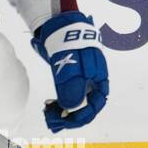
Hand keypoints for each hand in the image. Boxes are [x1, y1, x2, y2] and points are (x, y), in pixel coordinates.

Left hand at [32, 12, 108, 132]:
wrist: (61, 27)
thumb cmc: (71, 46)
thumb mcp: (71, 69)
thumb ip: (73, 90)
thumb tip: (70, 110)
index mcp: (99, 79)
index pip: (96, 104)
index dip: (83, 115)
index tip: (66, 120)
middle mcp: (92, 81)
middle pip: (87, 105)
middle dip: (71, 116)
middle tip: (52, 121)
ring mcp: (82, 78)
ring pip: (77, 101)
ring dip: (64, 111)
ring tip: (48, 113)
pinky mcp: (71, 75)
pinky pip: (68, 94)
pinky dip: (60, 102)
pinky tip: (50, 104)